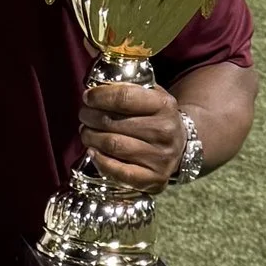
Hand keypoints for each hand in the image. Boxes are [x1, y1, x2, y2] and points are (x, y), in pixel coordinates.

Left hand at [79, 76, 183, 193]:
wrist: (182, 145)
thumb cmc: (157, 117)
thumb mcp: (152, 95)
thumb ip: (128, 88)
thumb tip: (96, 86)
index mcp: (164, 106)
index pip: (124, 97)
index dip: (99, 96)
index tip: (87, 97)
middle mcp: (164, 131)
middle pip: (113, 122)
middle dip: (90, 117)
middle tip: (84, 115)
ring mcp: (160, 157)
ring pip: (112, 145)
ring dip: (91, 138)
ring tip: (86, 132)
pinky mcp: (154, 178)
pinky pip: (119, 171)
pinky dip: (100, 161)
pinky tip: (93, 152)